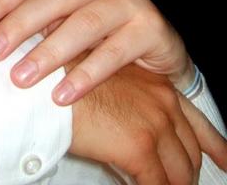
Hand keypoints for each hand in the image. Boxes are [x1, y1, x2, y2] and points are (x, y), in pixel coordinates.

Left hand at [0, 0, 193, 103]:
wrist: (155, 52)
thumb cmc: (98, 36)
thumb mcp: (61, 23)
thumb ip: (31, 20)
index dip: (0, 4)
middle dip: (19, 25)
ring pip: (83, 22)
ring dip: (48, 52)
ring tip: (21, 78)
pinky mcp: (152, 25)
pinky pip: (115, 51)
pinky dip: (86, 74)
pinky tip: (62, 95)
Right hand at [70, 64, 226, 183]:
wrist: (45, 83)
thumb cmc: (64, 80)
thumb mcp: (109, 84)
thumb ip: (131, 104)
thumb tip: (134, 134)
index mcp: (155, 84)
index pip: (197, 120)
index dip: (215, 145)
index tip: (226, 161)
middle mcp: (161, 101)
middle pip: (190, 150)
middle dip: (190, 174)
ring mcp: (154, 124)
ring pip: (180, 172)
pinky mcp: (140, 148)